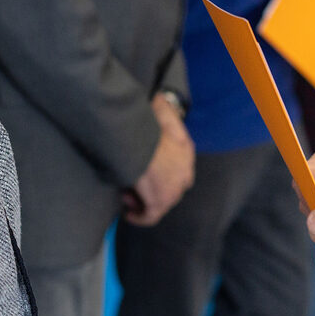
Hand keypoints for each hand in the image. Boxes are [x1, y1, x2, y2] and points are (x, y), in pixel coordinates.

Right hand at [122, 94, 194, 225]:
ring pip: (161, 203)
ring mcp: (174, 189)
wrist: (139, 139)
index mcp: (187, 151)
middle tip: (134, 185)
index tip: (146, 172)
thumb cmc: (146, 122)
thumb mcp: (161, 111)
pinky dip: (139, 216)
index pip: (182, 170)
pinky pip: (150, 216)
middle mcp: (185, 172)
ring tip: (128, 195)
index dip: (164, 175)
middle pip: (172, 189)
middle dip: (154, 190)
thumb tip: (159, 99)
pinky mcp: (160, 201)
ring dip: (144, 201)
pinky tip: (128, 213)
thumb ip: (164, 110)